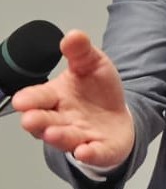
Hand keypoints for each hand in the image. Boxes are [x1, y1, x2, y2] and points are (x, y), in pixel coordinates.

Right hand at [13, 30, 133, 169]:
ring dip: (58, 137)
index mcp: (56, 97)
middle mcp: (63, 119)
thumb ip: (81, 52)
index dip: (30, 99)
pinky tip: (84, 151)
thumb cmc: (97, 92)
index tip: (22, 100)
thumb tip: (73, 35)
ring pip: (65, 138)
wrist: (119, 114)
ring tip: (53, 133)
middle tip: (30, 119)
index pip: (39, 97)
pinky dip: (89, 153)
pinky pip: (94, 153)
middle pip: (45, 122)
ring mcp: (80, 136)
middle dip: (37, 121)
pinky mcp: (100, 149)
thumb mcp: (92, 64)